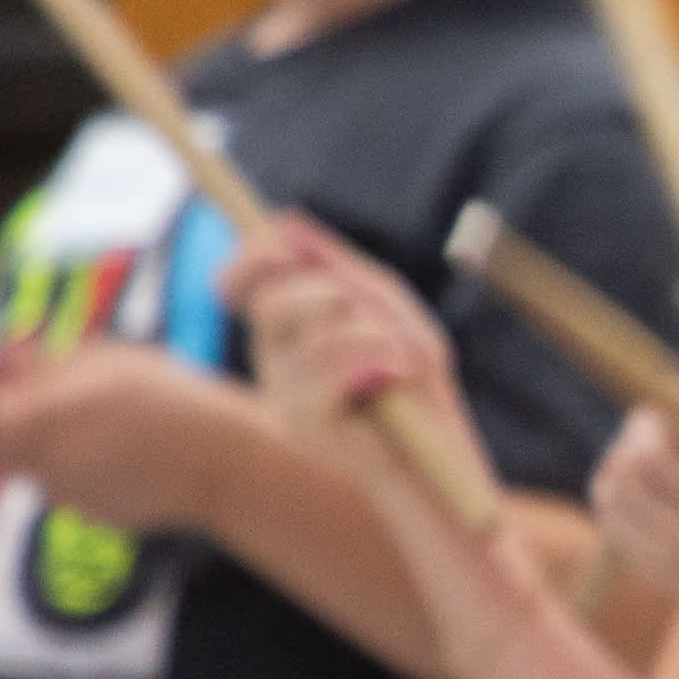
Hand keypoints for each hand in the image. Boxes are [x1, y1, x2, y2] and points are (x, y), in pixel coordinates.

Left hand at [0, 341, 248, 537]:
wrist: (231, 465)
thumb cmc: (170, 400)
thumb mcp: (106, 360)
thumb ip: (44, 362)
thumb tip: (3, 359)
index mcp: (38, 426)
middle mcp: (44, 471)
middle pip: (4, 447)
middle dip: (17, 417)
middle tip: (52, 390)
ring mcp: (73, 501)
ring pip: (43, 464)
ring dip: (58, 438)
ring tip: (112, 412)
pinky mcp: (102, 518)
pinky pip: (80, 484)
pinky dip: (92, 463)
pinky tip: (136, 445)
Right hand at [229, 218, 480, 491]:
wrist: (440, 458)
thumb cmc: (415, 384)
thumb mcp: (386, 309)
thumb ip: (339, 267)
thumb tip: (286, 221)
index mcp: (285, 331)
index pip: (238, 284)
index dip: (252, 258)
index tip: (286, 248)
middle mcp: (272, 361)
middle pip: (272, 300)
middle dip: (335, 295)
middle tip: (385, 320)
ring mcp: (282, 394)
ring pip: (310, 329)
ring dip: (373, 331)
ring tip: (405, 358)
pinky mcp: (302, 423)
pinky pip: (327, 365)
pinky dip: (376, 356)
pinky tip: (399, 374)